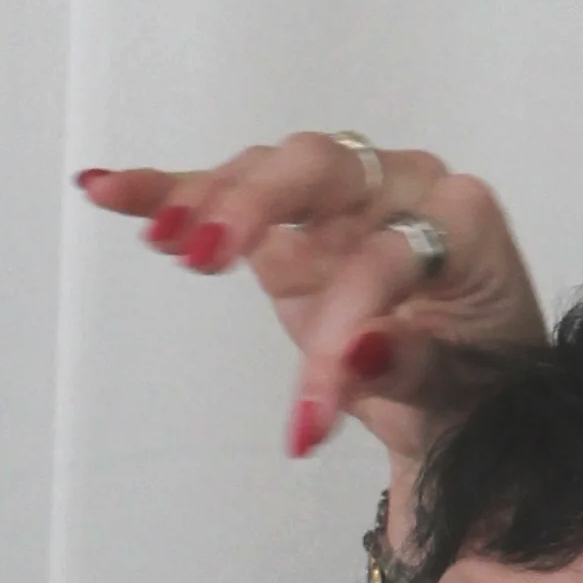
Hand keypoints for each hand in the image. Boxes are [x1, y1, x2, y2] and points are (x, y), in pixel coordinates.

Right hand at [77, 133, 543, 461]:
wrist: (463, 392)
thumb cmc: (478, 381)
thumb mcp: (463, 390)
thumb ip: (414, 364)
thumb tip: (363, 349)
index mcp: (461, 218)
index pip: (387, 256)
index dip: (345, 332)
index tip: (310, 415)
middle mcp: (401, 187)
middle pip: (321, 166)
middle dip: (259, 204)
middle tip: (208, 251)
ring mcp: (340, 196)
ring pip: (264, 173)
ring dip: (204, 198)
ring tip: (163, 236)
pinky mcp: (288, 221)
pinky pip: (223, 194)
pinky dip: (167, 190)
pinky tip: (104, 186)